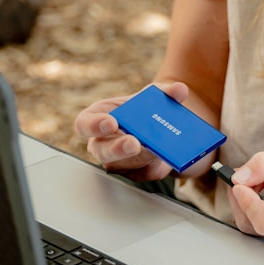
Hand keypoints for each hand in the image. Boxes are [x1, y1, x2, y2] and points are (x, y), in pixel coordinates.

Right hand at [74, 82, 189, 181]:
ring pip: (123, 166)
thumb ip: (165, 92)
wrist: (159, 129)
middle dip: (118, 148)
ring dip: (141, 159)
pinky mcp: (135, 174)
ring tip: (157, 150)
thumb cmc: (145, 109)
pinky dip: (156, 166)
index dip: (94, 125)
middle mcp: (102, 142)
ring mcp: (117, 161)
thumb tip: (179, 90)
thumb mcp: (154, 96)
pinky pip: (143, 174)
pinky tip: (167, 158)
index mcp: (98, 118)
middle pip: (101, 151)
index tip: (111, 123)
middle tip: (134, 143)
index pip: (84, 124)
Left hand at [224, 149, 263, 249]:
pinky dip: (250, 210)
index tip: (239, 182)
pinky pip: (254, 229)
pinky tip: (258, 195)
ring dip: (244, 203)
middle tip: (246, 175)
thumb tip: (237, 178)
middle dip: (242, 198)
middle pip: (253, 226)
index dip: (247, 202)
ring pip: (250, 228)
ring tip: (257, 183)